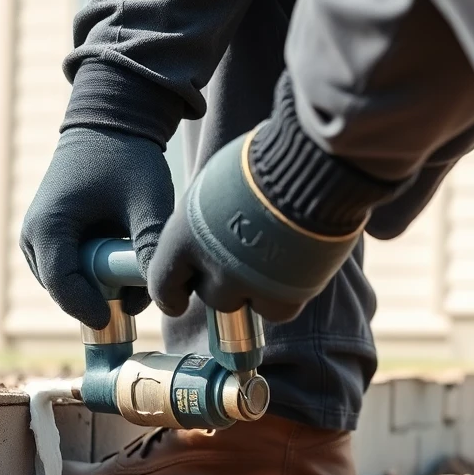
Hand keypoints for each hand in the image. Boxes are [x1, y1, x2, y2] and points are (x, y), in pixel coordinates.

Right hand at [19, 129, 173, 328]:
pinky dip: (98, 273)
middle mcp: (33, 237)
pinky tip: (125, 256)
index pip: (63, 286)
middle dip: (102, 297)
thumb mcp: (147, 201)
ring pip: (70, 284)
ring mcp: (38, 239)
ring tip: (135, 264)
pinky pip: (73, 271)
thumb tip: (165, 293)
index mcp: (48, 226)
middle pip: (66, 291)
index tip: (118, 320)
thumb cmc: (128, 157)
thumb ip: (152, 246)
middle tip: (141, 288)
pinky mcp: (51, 239)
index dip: (89, 309)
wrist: (111, 122)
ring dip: (102, 285)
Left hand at [146, 132, 362, 323]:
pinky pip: (278, 310)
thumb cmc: (262, 163)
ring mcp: (251, 284)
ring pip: (245, 304)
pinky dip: (283, 297)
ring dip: (254, 290)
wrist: (310, 170)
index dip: (170, 295)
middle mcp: (215, 266)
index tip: (177, 301)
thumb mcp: (215, 184)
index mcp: (186, 237)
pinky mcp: (286, 295)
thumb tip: (206, 229)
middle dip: (223, 282)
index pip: (163, 283)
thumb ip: (204, 218)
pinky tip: (293, 273)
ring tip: (271, 261)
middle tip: (242, 259)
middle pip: (211, 295)